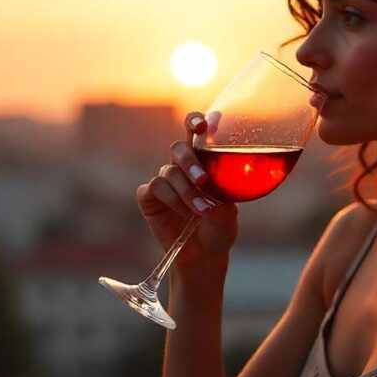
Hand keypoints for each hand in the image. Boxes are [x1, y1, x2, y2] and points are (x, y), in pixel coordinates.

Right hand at [135, 112, 237, 267]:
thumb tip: (222, 187)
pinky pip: (155, 188)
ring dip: (186, 192)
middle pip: (178, 148)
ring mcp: (163, 180)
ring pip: (169, 172)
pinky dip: (172, 200)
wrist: (204, 255)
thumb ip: (225, 195)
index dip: (195, 121)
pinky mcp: (148, 197)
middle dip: (190, 161)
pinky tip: (184, 214)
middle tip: (203, 180)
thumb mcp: (228, 211)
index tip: (203, 125)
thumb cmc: (219, 228)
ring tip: (201, 211)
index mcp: (202, 161)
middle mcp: (180, 167)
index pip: (195, 133)